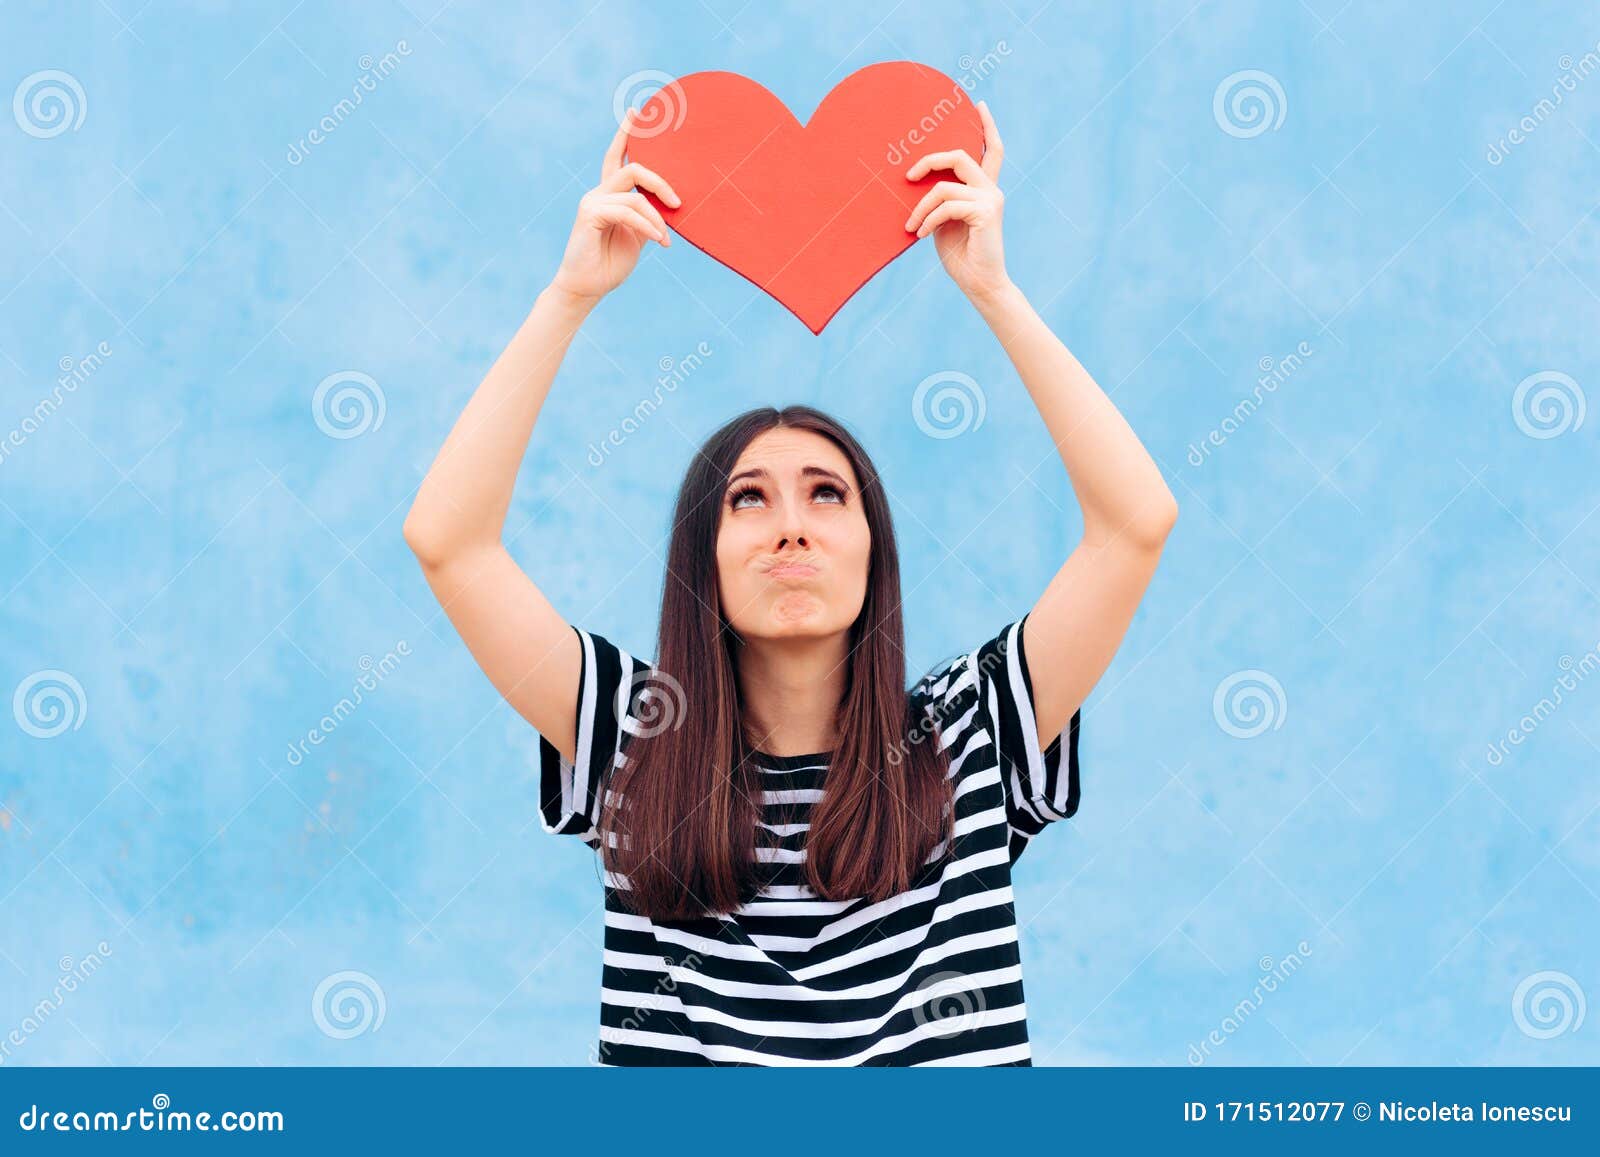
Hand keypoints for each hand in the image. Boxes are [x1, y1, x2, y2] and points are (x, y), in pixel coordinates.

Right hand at [549, 108, 681, 304]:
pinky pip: (627, 210)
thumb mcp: (639, 235)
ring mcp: (592, 201)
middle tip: (678, 202)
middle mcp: (599, 193)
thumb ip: (650, 215)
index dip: (626, 133)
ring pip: (634, 192)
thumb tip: (672, 203)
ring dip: (656, 217)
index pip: (616, 156)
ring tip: (664, 239)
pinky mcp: (589, 214)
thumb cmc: (611, 264)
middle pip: (633, 168)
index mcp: (610, 195)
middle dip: (660, 181)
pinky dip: (647, 225)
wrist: (587, 288)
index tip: (637, 111)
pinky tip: (657, 240)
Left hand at [903, 100, 1010, 303]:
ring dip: (920, 207)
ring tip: (910, 226)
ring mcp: (991, 200)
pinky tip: (920, 234)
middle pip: (960, 156)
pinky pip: (946, 205)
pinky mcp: (986, 213)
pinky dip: (928, 219)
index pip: (992, 149)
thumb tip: (917, 183)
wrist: (980, 285)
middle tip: (908, 176)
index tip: (979, 105)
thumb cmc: (961, 256)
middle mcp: (991, 189)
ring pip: (944, 186)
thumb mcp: (944, 222)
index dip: (987, 126)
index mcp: (984, 189)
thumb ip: (940, 200)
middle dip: (930, 160)